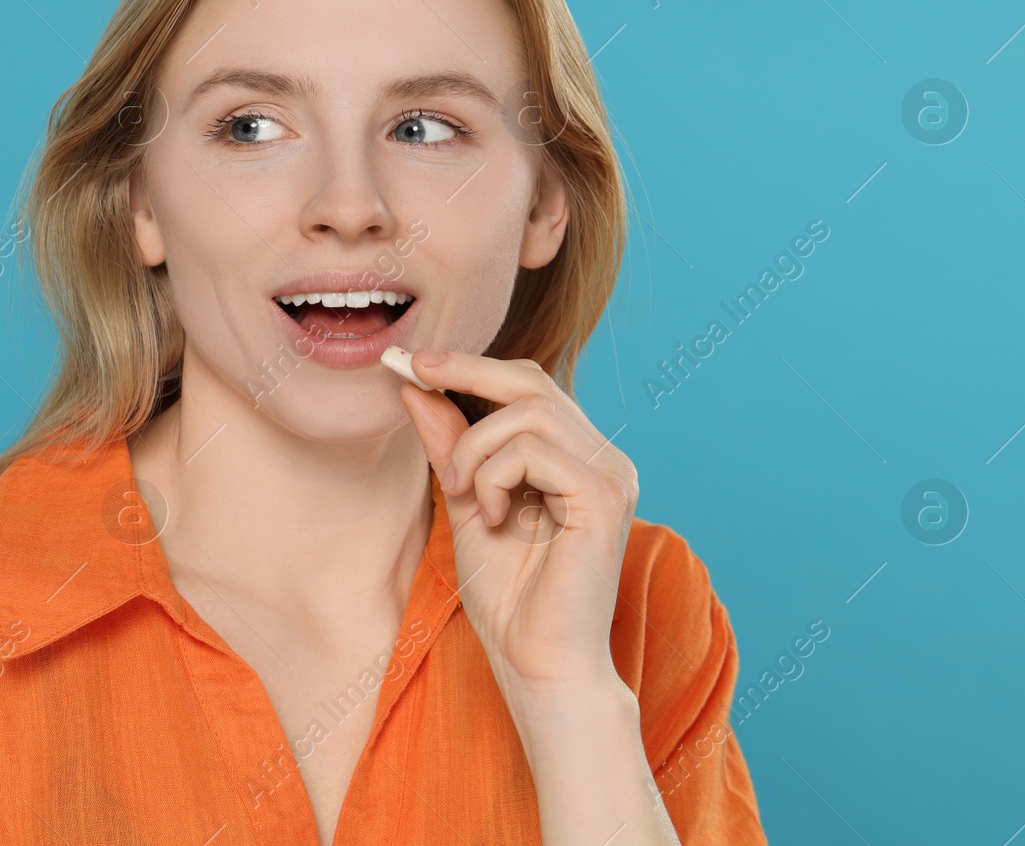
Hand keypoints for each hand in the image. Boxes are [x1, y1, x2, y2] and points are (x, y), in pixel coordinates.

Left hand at [396, 349, 638, 701]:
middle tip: (414, 373)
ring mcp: (612, 474)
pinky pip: (534, 451)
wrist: (539, 665)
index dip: (471, 366)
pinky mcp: (605, 497)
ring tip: (463, 495)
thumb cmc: (509, 599)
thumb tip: (416, 388)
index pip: (529, 385)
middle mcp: (603, 458)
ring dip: (475, 448)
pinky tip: (491, 518)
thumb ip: (450, 448)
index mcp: (577, 457)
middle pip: (533, 381)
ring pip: (528, 412)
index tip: (412, 361)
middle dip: (466, 371)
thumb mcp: (465, 505)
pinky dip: (494, 476)